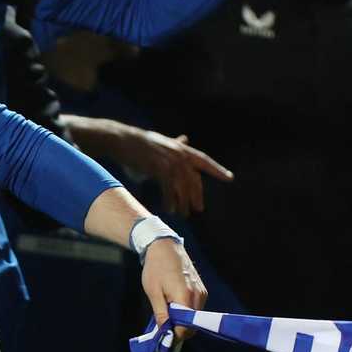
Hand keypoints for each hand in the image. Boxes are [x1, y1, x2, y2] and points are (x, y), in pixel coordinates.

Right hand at [117, 130, 232, 217]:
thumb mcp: (161, 142)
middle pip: (194, 179)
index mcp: (181, 148)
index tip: (229, 178)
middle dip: (196, 196)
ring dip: (183, 203)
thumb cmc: (139, 143)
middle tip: (198, 209)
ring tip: (182, 214)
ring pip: (182, 187)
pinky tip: (168, 208)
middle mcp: (179, 154)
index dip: (217, 169)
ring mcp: (169, 161)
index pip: (204, 160)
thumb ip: (175, 144)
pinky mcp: (158, 168)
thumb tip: (185, 138)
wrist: (121, 140)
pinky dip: (169, 201)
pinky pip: (169, 189)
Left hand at [140, 238, 206, 335]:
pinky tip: (173, 307)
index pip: (186, 327)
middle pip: (193, 325)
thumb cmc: (155, 268)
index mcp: (186, 296)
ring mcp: (202, 292)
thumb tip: (166, 332)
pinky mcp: (201, 290)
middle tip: (164, 328)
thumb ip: (161, 314)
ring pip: (195, 318)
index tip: (164, 338)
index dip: (175, 336)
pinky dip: (186, 313)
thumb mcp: (153, 292)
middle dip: (179, 330)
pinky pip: (196, 309)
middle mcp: (198, 296)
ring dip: (182, 321)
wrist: (164, 247)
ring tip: (167, 315)